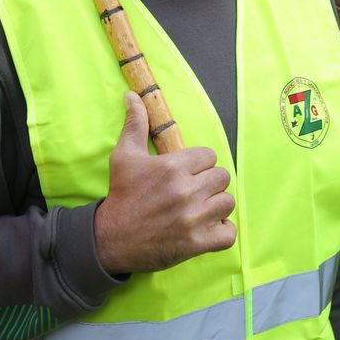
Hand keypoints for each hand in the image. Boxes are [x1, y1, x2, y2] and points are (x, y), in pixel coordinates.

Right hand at [93, 91, 236, 274]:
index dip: (200, 163)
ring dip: (217, 205)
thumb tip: (133, 96)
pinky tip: (209, 227)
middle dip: (210, 182)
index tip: (187, 172)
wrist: (110, 239)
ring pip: (227, 202)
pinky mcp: (196, 243)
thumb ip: (135, 124)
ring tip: (201, 208)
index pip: (209, 155)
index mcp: (173, 167)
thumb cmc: (121, 195)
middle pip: (222, 177)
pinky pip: (228, 233)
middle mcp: (186, 191)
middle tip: (194, 190)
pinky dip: (223, 231)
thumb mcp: (124, 156)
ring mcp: (193, 219)